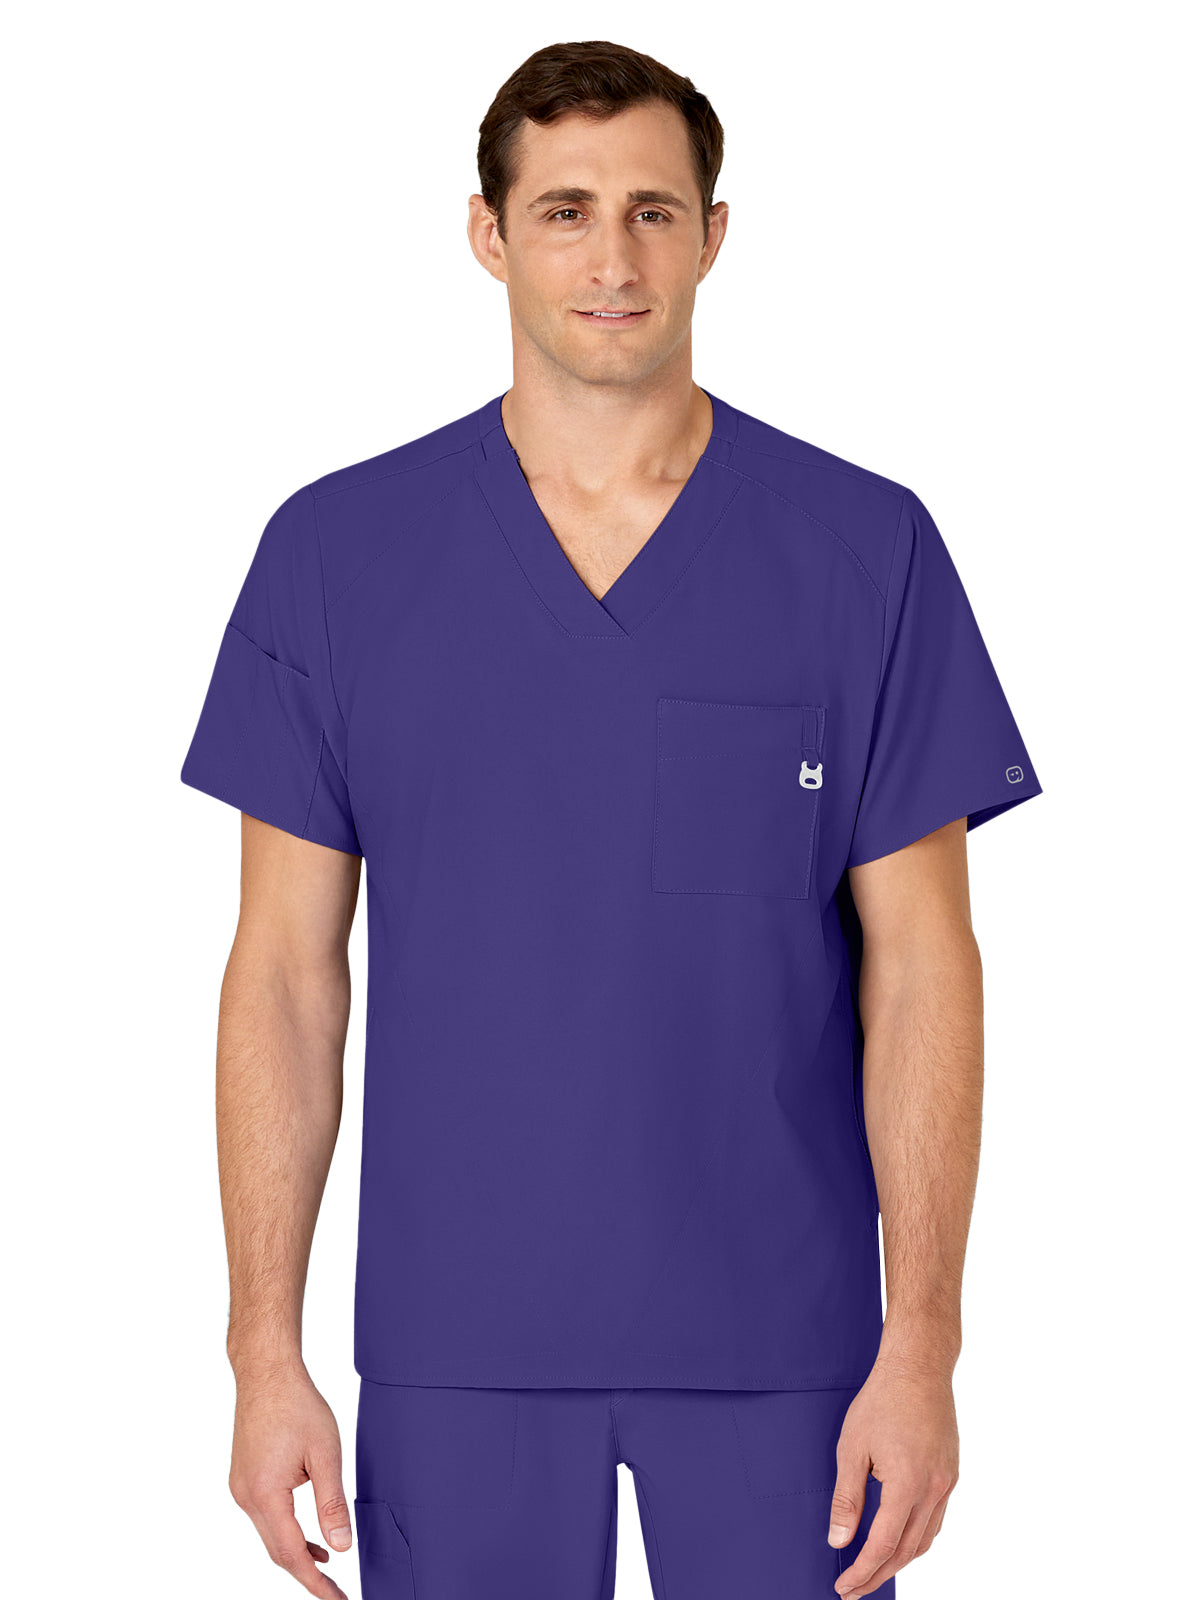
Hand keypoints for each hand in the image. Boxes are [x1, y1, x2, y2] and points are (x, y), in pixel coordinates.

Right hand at [227, 1361, 353, 1599]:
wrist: (267, 1373)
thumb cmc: (298, 1405)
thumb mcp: (325, 1453)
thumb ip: (332, 1504)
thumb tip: (341, 1547)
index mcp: (265, 1494)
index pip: (291, 1554)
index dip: (315, 1582)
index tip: (336, 1599)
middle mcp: (246, 1497)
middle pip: (277, 1551)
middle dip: (307, 1574)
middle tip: (335, 1593)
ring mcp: (240, 1488)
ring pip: (270, 1535)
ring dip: (297, 1552)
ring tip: (328, 1566)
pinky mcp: (243, 1478)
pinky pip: (265, 1517)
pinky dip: (286, 1530)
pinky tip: (309, 1533)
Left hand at [826, 1358, 958, 1597]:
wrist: (918, 1367)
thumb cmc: (881, 1401)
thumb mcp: (852, 1448)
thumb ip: (847, 1499)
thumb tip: (839, 1541)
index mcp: (908, 1484)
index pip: (883, 1545)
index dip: (862, 1570)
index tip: (844, 1588)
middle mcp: (934, 1490)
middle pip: (906, 1551)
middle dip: (878, 1574)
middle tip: (854, 1590)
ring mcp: (947, 1483)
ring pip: (925, 1539)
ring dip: (900, 1561)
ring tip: (873, 1571)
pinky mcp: (951, 1474)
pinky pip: (935, 1520)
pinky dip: (916, 1538)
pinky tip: (899, 1540)